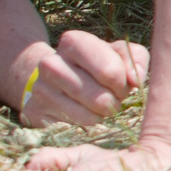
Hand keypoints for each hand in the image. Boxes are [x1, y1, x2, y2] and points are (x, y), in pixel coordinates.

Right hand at [13, 32, 149, 129]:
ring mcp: (39, 89)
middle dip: (114, 101)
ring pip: (88, 117)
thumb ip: (136, 59)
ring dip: (101, 116)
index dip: (123, 84)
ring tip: (99, 105)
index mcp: (74, 42)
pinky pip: (72, 128)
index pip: (110, 72)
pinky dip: (84, 125)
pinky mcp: (34, 112)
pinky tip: (81, 113)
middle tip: (112, 97)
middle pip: (100, 98)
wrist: (55, 78)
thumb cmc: (97, 64)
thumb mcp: (120, 53)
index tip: (122, 84)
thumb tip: (135, 79)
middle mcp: (51, 63)